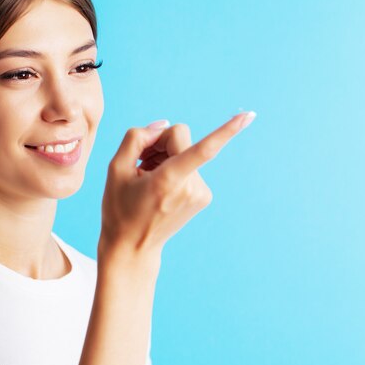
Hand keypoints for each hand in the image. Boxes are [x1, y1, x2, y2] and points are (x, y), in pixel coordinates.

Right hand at [98, 111, 255, 262]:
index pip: (204, 149)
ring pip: (186, 152)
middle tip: (141, 161)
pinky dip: (174, 169)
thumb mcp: (115, 169)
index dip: (226, 130)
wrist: (133, 247)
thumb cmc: (120, 207)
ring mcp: (201, 193)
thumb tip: (164, 125)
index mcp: (169, 180)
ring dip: (166, 157)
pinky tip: (159, 185)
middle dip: (161, 143)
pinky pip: (190, 166)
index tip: (248, 116)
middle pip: (181, 139)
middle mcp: (191, 187)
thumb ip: (136, 138)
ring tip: (148, 177)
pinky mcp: (204, 197)